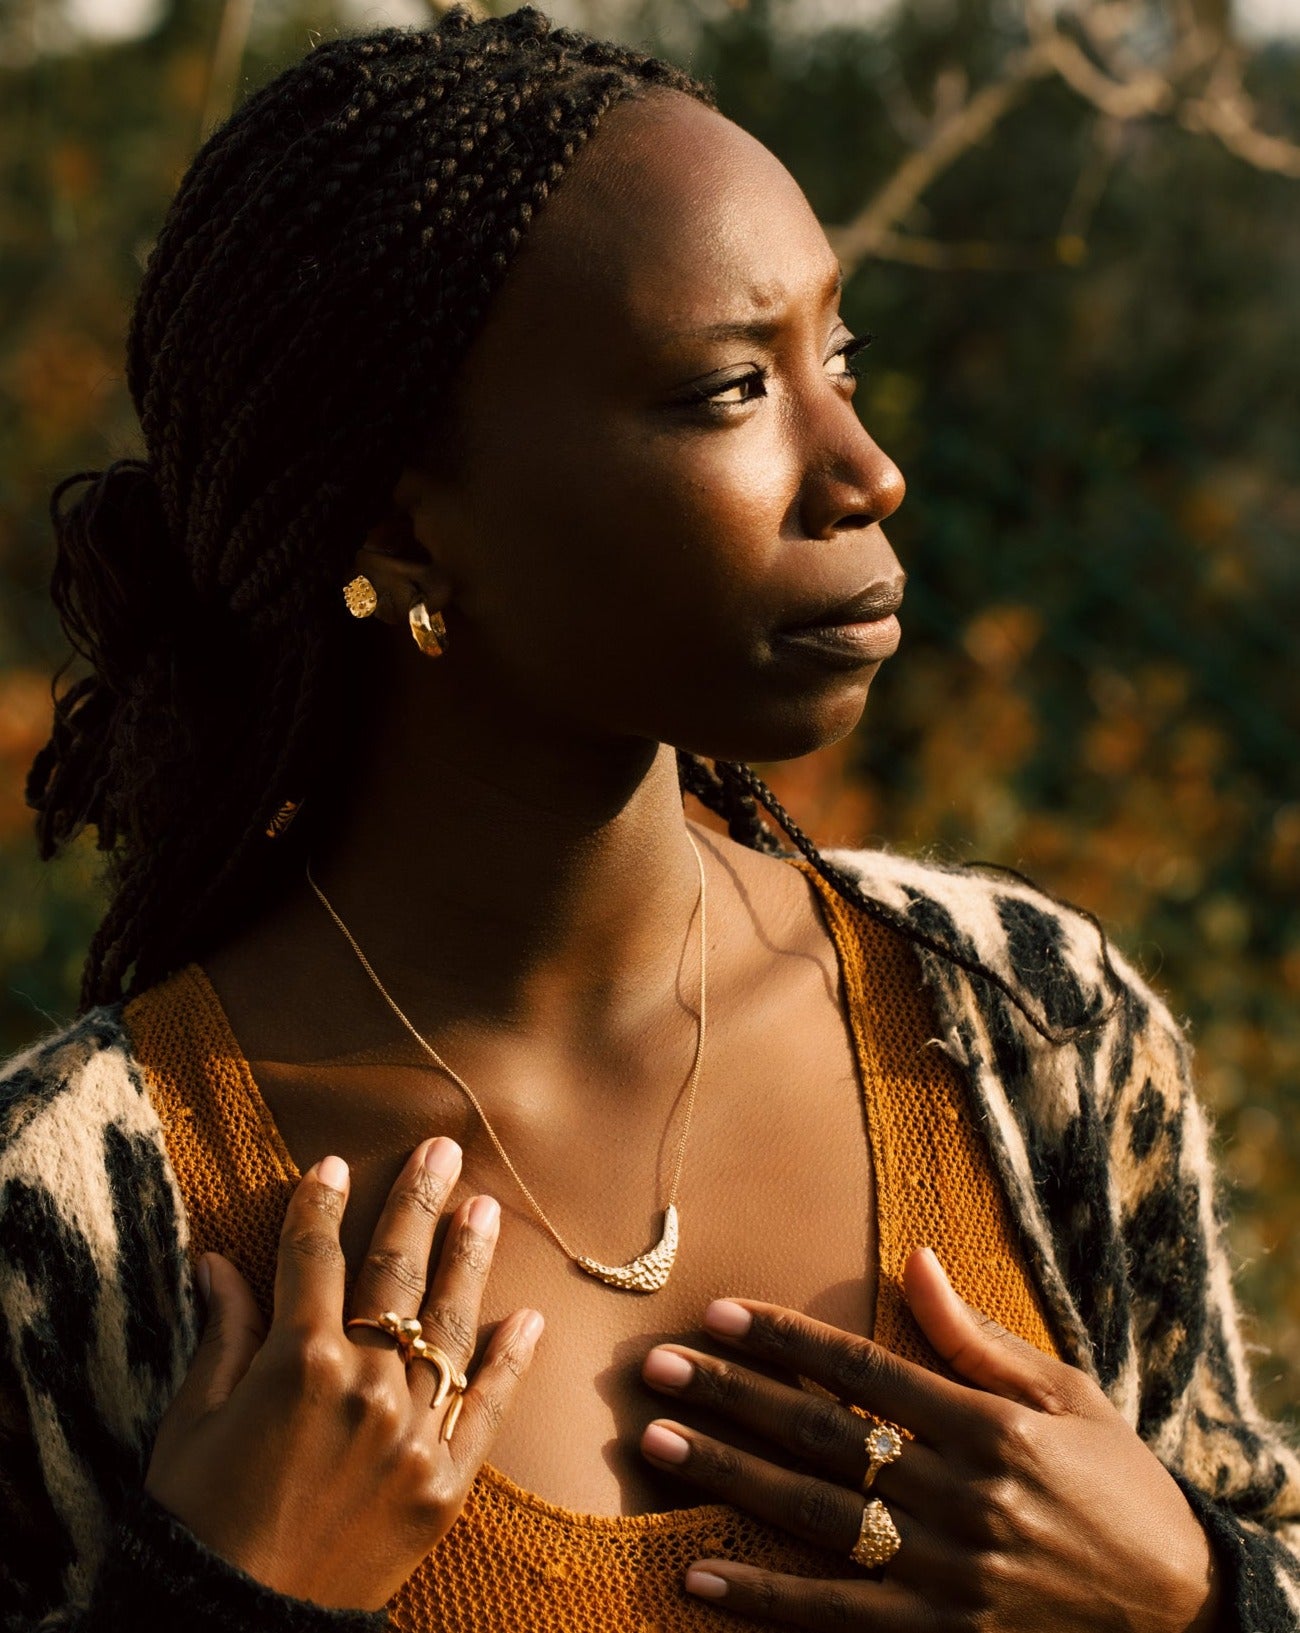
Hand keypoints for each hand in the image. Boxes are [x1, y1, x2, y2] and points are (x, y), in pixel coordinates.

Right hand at [146, 1138, 542, 1610]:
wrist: (235, 1630)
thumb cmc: (198, 1524)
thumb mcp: (192, 1424)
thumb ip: (222, 1337)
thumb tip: (216, 1262)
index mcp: (297, 1361)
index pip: (313, 1258)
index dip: (319, 1206)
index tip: (333, 1165)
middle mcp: (365, 1384)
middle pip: (396, 1272)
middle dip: (417, 1203)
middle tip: (443, 1150)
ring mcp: (413, 1432)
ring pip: (450, 1325)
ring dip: (469, 1260)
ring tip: (485, 1208)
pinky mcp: (445, 1483)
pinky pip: (489, 1409)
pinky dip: (512, 1361)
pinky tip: (531, 1318)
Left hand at [639, 1248, 1219, 1630]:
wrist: (1183, 1614)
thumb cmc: (1120, 1487)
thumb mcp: (1067, 1396)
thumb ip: (978, 1338)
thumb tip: (912, 1260)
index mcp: (992, 1428)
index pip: (865, 1371)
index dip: (786, 1338)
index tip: (717, 1313)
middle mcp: (965, 1498)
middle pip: (823, 1437)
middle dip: (732, 1397)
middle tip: (655, 1368)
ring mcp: (951, 1577)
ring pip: (816, 1520)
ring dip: (728, 1478)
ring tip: (654, 1444)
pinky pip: (838, 1620)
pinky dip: (766, 1597)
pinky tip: (699, 1572)